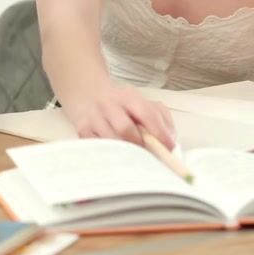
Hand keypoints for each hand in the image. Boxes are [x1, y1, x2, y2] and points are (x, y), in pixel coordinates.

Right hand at [61, 84, 175, 147]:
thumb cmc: (122, 105)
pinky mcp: (83, 130)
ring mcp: (94, 117)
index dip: (159, 132)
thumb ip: (161, 118)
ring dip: (126, 154)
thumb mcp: (143, 103)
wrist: (88, 95)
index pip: (146, 113)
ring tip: (135, 159)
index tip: (168, 147)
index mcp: (129, 96)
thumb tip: (171, 142)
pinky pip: (99, 148)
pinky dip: (111, 155)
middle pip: (125, 129)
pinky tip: (118, 157)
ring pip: (111, 141)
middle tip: (149, 156)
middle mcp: (109, 105)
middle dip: (140, 145)